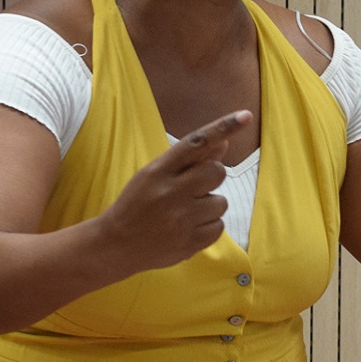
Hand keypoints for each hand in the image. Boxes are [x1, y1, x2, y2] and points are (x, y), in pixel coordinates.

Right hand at [98, 110, 249, 272]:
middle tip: (193, 188)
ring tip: (184, 213)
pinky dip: (208, 227)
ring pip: (221, 202)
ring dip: (209, 206)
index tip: (245, 116)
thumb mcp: (154, 176)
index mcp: (158, 171)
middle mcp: (170, 192)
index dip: (223, 128)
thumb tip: (224, 143)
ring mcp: (181, 219)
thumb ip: (189, 161)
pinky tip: (187, 229)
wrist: (116, 245)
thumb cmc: (138, 204)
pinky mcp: (190, 242)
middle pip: (217, 171)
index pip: (196, 143)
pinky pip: (219, 226)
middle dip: (212, 178)